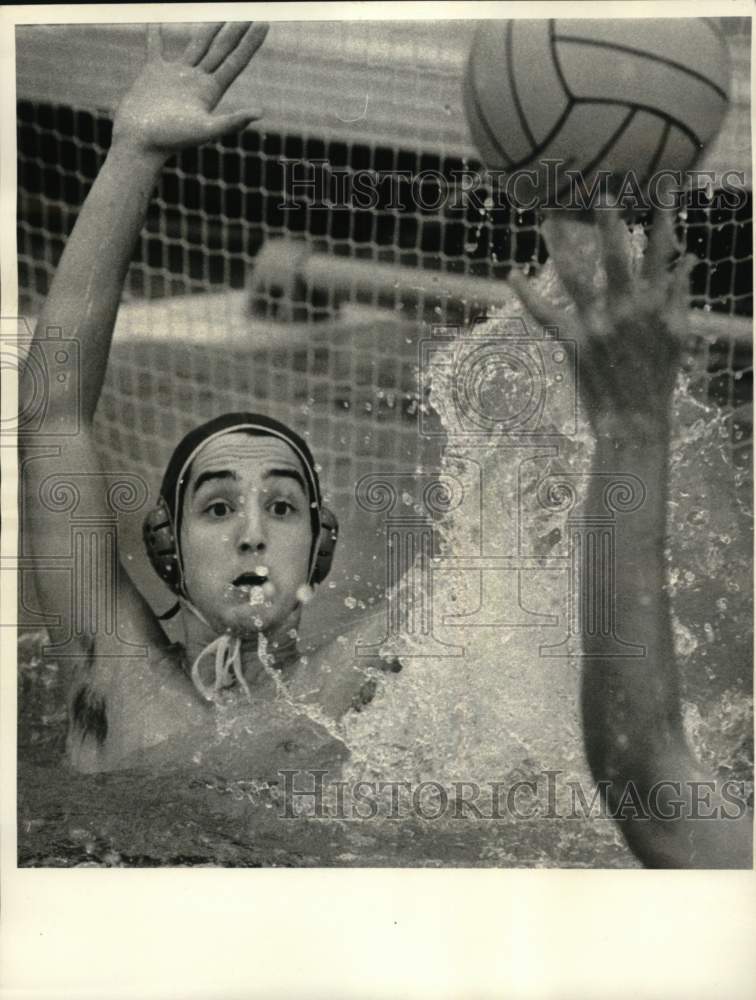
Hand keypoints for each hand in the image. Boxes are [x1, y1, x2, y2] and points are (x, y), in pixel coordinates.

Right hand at [112, 22, 267, 155]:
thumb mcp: (205, 131)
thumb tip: (260, 113)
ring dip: (209, 29)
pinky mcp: (153, 72)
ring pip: (197, 45)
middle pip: (221, 50)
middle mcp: (196, 81)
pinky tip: (156, 20)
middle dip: (235, 31)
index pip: (235, 62)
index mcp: (210, 92)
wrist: (140, 143)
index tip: (263, 24)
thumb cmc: (171, 140)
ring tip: (221, 13)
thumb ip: (232, 122)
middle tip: (249, 13)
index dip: (249, 44)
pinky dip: (155, 33)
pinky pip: (156, 47)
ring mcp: (175, 75)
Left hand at [509, 207, 694, 440]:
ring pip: (575, 276)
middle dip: (609, 219)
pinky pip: (545, 313)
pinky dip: (527, 295)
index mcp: (655, 304)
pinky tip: (511, 275)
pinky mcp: (573, 340)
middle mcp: (626, 308)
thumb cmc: (659, 378)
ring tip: (547, 218)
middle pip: (616, 255)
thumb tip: (689, 261)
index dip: (664, 217)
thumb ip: (680, 296)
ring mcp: (597, 323)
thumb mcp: (679, 336)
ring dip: (560, 245)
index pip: (662, 252)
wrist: (634, 419)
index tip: (662, 186)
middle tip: (599, 186)